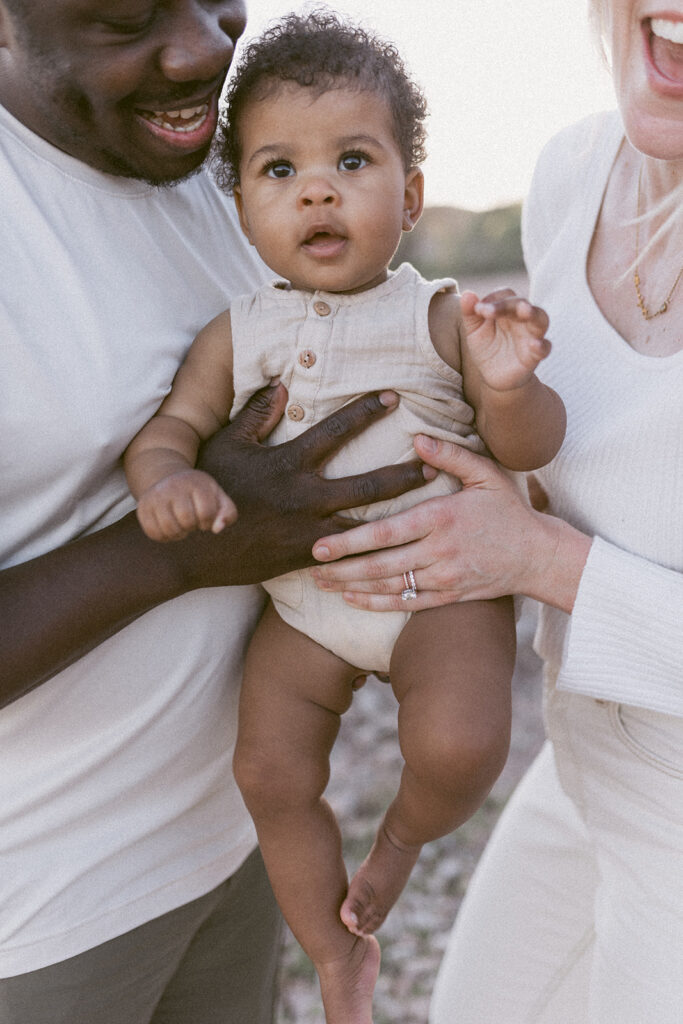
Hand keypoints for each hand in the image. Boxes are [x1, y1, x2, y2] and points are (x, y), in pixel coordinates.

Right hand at [136, 469, 236, 540]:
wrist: (167, 478)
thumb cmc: (199, 493)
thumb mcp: (218, 498)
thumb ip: (228, 513)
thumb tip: (217, 529)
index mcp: (196, 483)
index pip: (206, 512)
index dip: (208, 522)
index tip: (205, 520)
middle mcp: (174, 486)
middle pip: (187, 521)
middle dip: (192, 527)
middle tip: (191, 522)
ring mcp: (156, 496)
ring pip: (169, 528)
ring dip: (179, 534)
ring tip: (181, 526)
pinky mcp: (142, 507)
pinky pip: (153, 533)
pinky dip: (164, 537)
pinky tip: (170, 528)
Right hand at [178, 383, 431, 587]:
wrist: (188, 548)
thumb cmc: (205, 489)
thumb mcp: (226, 444)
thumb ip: (256, 415)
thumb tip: (282, 385)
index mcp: (288, 463)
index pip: (336, 431)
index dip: (367, 412)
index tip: (394, 397)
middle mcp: (304, 497)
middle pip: (367, 483)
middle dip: (404, 471)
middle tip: (434, 459)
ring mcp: (307, 532)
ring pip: (366, 523)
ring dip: (399, 514)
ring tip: (431, 506)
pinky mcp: (305, 558)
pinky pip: (347, 555)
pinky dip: (373, 550)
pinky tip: (400, 548)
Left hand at [311, 435, 586, 612]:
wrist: (539, 557)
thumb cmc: (509, 511)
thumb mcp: (487, 474)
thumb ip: (452, 455)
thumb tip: (418, 438)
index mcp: (442, 518)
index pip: (388, 532)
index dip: (351, 540)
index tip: (320, 543)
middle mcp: (439, 552)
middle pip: (380, 564)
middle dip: (342, 567)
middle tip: (309, 565)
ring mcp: (444, 579)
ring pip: (389, 586)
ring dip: (352, 586)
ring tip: (321, 582)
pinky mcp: (449, 597)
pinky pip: (407, 604)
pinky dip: (377, 603)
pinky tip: (352, 599)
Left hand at [460, 289, 550, 391]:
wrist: (493, 376)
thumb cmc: (486, 348)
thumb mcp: (474, 331)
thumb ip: (470, 314)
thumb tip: (466, 294)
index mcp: (507, 310)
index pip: (505, 295)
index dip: (493, 299)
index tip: (478, 310)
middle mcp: (522, 319)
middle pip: (522, 303)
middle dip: (509, 304)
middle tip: (492, 310)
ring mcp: (531, 335)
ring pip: (541, 319)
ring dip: (534, 313)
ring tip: (525, 311)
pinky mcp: (535, 355)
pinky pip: (545, 347)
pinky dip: (541, 345)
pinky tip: (534, 345)